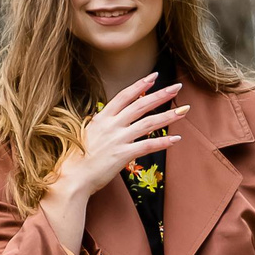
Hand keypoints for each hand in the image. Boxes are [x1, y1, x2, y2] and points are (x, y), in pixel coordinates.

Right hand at [37, 74, 186, 254]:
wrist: (71, 178)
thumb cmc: (75, 159)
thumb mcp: (86, 135)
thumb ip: (99, 126)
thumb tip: (104, 121)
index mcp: (102, 118)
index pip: (124, 96)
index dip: (140, 85)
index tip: (154, 76)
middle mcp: (112, 125)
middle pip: (141, 105)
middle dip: (161, 95)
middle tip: (177, 87)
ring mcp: (118, 139)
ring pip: (148, 123)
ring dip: (168, 116)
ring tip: (183, 110)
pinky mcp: (123, 155)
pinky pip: (147, 146)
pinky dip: (163, 143)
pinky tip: (176, 139)